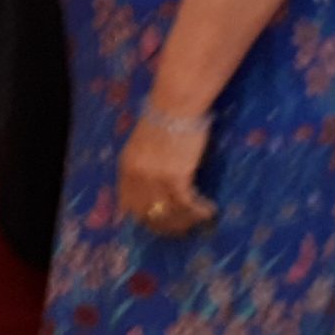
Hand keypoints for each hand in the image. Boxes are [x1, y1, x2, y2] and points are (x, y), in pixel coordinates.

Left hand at [118, 111, 216, 235]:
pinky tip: (209, 210)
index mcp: (125, 168)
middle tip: (181, 229)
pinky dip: (199, 211)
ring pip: (169, 212)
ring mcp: (154, 178)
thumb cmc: (163, 119)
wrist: (175, 105)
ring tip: (199, 219)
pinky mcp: (176, 177)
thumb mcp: (141, 145)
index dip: (143, 218)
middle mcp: (136, 177)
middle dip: (164, 226)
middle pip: (147, 214)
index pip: (128, 204)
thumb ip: (143, 165)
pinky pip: (187, 204)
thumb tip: (153, 185)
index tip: (158, 223)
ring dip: (186, 221)